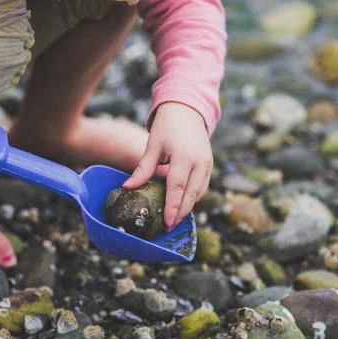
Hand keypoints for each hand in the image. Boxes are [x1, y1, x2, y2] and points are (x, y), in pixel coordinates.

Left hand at [123, 102, 212, 229]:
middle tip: (168, 228)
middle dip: (180, 214)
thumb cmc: (167, 126)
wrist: (188, 110)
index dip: (173, 207)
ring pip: (199, 194)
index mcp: (185, 156)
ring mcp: (208, 165)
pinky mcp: (209, 166)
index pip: (178, 188)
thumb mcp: (153, 145)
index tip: (167, 223)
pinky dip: (192, 198)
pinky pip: (202, 187)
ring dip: (187, 207)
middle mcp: (200, 162)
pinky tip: (181, 205)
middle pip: (191, 195)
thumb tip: (127, 187)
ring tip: (173, 220)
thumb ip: (143, 168)